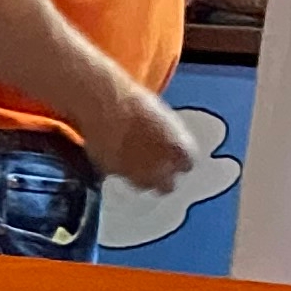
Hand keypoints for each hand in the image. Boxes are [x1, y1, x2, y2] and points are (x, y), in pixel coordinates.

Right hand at [79, 79, 200, 193]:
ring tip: (133, 160)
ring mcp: (135, 174)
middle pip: (166, 186)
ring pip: (142, 184)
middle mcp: (160, 169)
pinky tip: (114, 152)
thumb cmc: (136, 104)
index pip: (186, 165)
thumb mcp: (162, 119)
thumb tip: (164, 145)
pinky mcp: (112, 173)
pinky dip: (118, 168)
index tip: (173, 155)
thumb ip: (168, 140)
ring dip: (141, 176)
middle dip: (162, 178)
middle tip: (154, 166)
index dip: (178, 160)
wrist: (104, 106)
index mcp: (180, 152)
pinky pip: (118, 175)